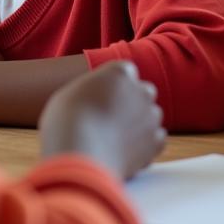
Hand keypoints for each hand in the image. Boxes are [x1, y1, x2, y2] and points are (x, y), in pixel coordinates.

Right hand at [39, 61, 165, 179]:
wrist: (80, 152)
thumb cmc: (67, 120)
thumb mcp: (71, 93)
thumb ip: (91, 92)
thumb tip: (91, 101)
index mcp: (119, 71)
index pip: (126, 72)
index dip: (115, 86)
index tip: (103, 99)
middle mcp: (141, 90)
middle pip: (144, 92)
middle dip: (133, 103)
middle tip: (113, 118)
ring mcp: (151, 116)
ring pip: (152, 116)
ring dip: (140, 125)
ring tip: (116, 139)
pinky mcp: (155, 142)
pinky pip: (157, 141)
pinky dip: (146, 147)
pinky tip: (126, 152)